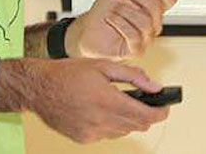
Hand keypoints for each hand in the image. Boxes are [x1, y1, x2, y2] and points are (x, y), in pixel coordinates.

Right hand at [3, 58, 168, 143]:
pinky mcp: (83, 138)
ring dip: (127, 120)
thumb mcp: (104, 66)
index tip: (166, 108)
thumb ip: (133, 77)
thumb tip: (154, 86)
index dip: (160, 113)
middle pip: (138, 126)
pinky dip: (110, 125)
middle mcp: (101, 120)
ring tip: (118, 102)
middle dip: (146, 114)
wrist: (40, 88)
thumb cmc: (68, 73)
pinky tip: (101, 110)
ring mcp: (92, 132)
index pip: (146, 115)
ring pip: (123, 132)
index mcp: (108, 101)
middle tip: (145, 102)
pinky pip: (106, 135)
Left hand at [67, 0, 177, 59]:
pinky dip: (119, 24)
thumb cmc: (105, 12)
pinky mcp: (135, 50)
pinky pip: (134, 36)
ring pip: (145, 22)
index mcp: (154, 10)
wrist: (87, 30)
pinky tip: (112, 20)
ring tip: (113, 10)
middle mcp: (153, 24)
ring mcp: (146, 38)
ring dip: (124, 11)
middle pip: (156, 7)